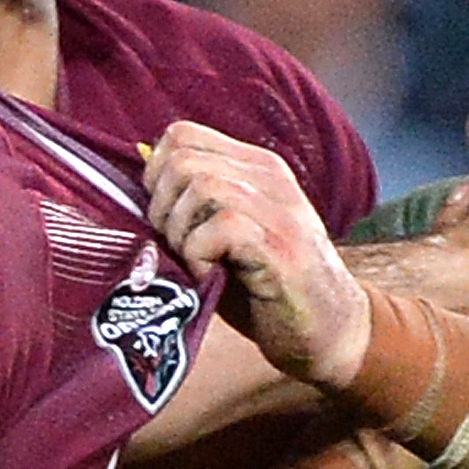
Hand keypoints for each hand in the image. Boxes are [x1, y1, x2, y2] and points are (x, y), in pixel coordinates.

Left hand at [145, 124, 369, 386]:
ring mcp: (279, 209)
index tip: (164, 218)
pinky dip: (199, 256)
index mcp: (254, 167)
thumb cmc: (266, 289)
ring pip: (201, 186)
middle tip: (176, 247)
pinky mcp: (281, 246)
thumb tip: (138, 186)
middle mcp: (269, 177)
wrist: (330, 333)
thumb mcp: (225, 237)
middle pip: (183, 160)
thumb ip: (191, 207)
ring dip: (180, 233)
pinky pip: (220, 227)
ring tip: (195, 263)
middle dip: (162, 208)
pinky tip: (209, 277)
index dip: (155, 175)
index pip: (182, 134)